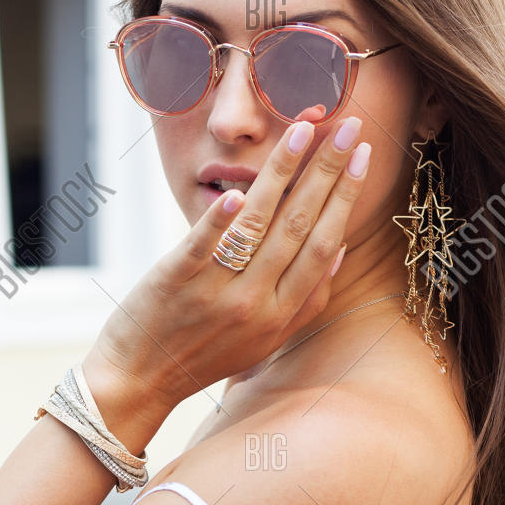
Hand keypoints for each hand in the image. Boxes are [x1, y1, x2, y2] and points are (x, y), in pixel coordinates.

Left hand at [84, 116, 370, 423]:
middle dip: (328, 172)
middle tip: (349, 125)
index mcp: (281, 315)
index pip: (323, 245)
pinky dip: (220, 220)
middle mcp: (256, 304)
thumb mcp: (266, 340)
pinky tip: (238, 192)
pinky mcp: (176, 280)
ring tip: (303, 130)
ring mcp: (216, 291)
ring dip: (284, 173)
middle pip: (299, 226)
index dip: (346, 198)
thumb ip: (305, 302)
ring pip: (259, 225)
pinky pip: (202, 245)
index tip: (362, 156)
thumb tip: (339, 250)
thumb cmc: (204, 356)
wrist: (142, 380)